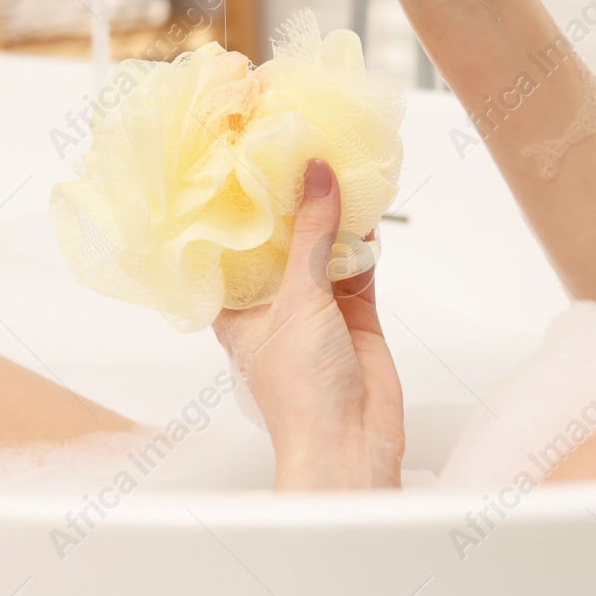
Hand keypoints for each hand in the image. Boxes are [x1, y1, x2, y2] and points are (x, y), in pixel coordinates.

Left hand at [213, 159, 403, 489]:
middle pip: (282, 243)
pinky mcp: (354, 313)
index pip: (230, 249)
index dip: (236, 210)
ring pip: (323, 249)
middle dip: (290, 205)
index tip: (241, 165)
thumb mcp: (299, 299)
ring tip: (334, 168)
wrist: (351, 442)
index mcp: (236, 309)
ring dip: (331, 216)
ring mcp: (316, 308)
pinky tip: (366, 208)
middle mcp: (274, 306)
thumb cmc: (300, 394)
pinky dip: (363, 240)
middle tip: (293, 153)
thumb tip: (315, 176)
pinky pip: (357, 265)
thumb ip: (313, 234)